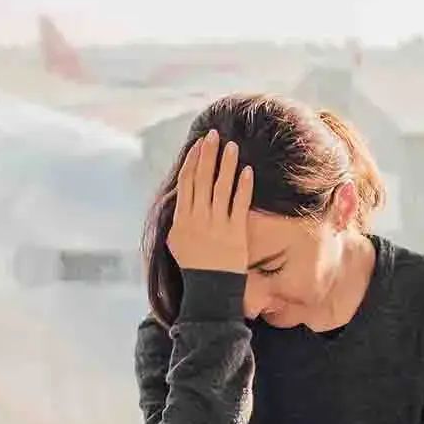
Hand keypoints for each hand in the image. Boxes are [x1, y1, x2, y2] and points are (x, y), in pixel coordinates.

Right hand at [167, 129, 251, 273]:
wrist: (210, 288)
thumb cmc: (193, 264)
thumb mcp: (176, 240)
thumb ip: (179, 216)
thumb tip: (181, 193)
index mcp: (182, 219)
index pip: (186, 182)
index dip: (192, 160)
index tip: (199, 144)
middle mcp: (198, 219)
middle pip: (202, 179)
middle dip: (208, 154)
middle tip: (214, 135)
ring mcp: (217, 225)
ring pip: (221, 188)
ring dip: (226, 164)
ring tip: (232, 146)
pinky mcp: (235, 233)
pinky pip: (239, 204)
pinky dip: (242, 186)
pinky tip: (246, 170)